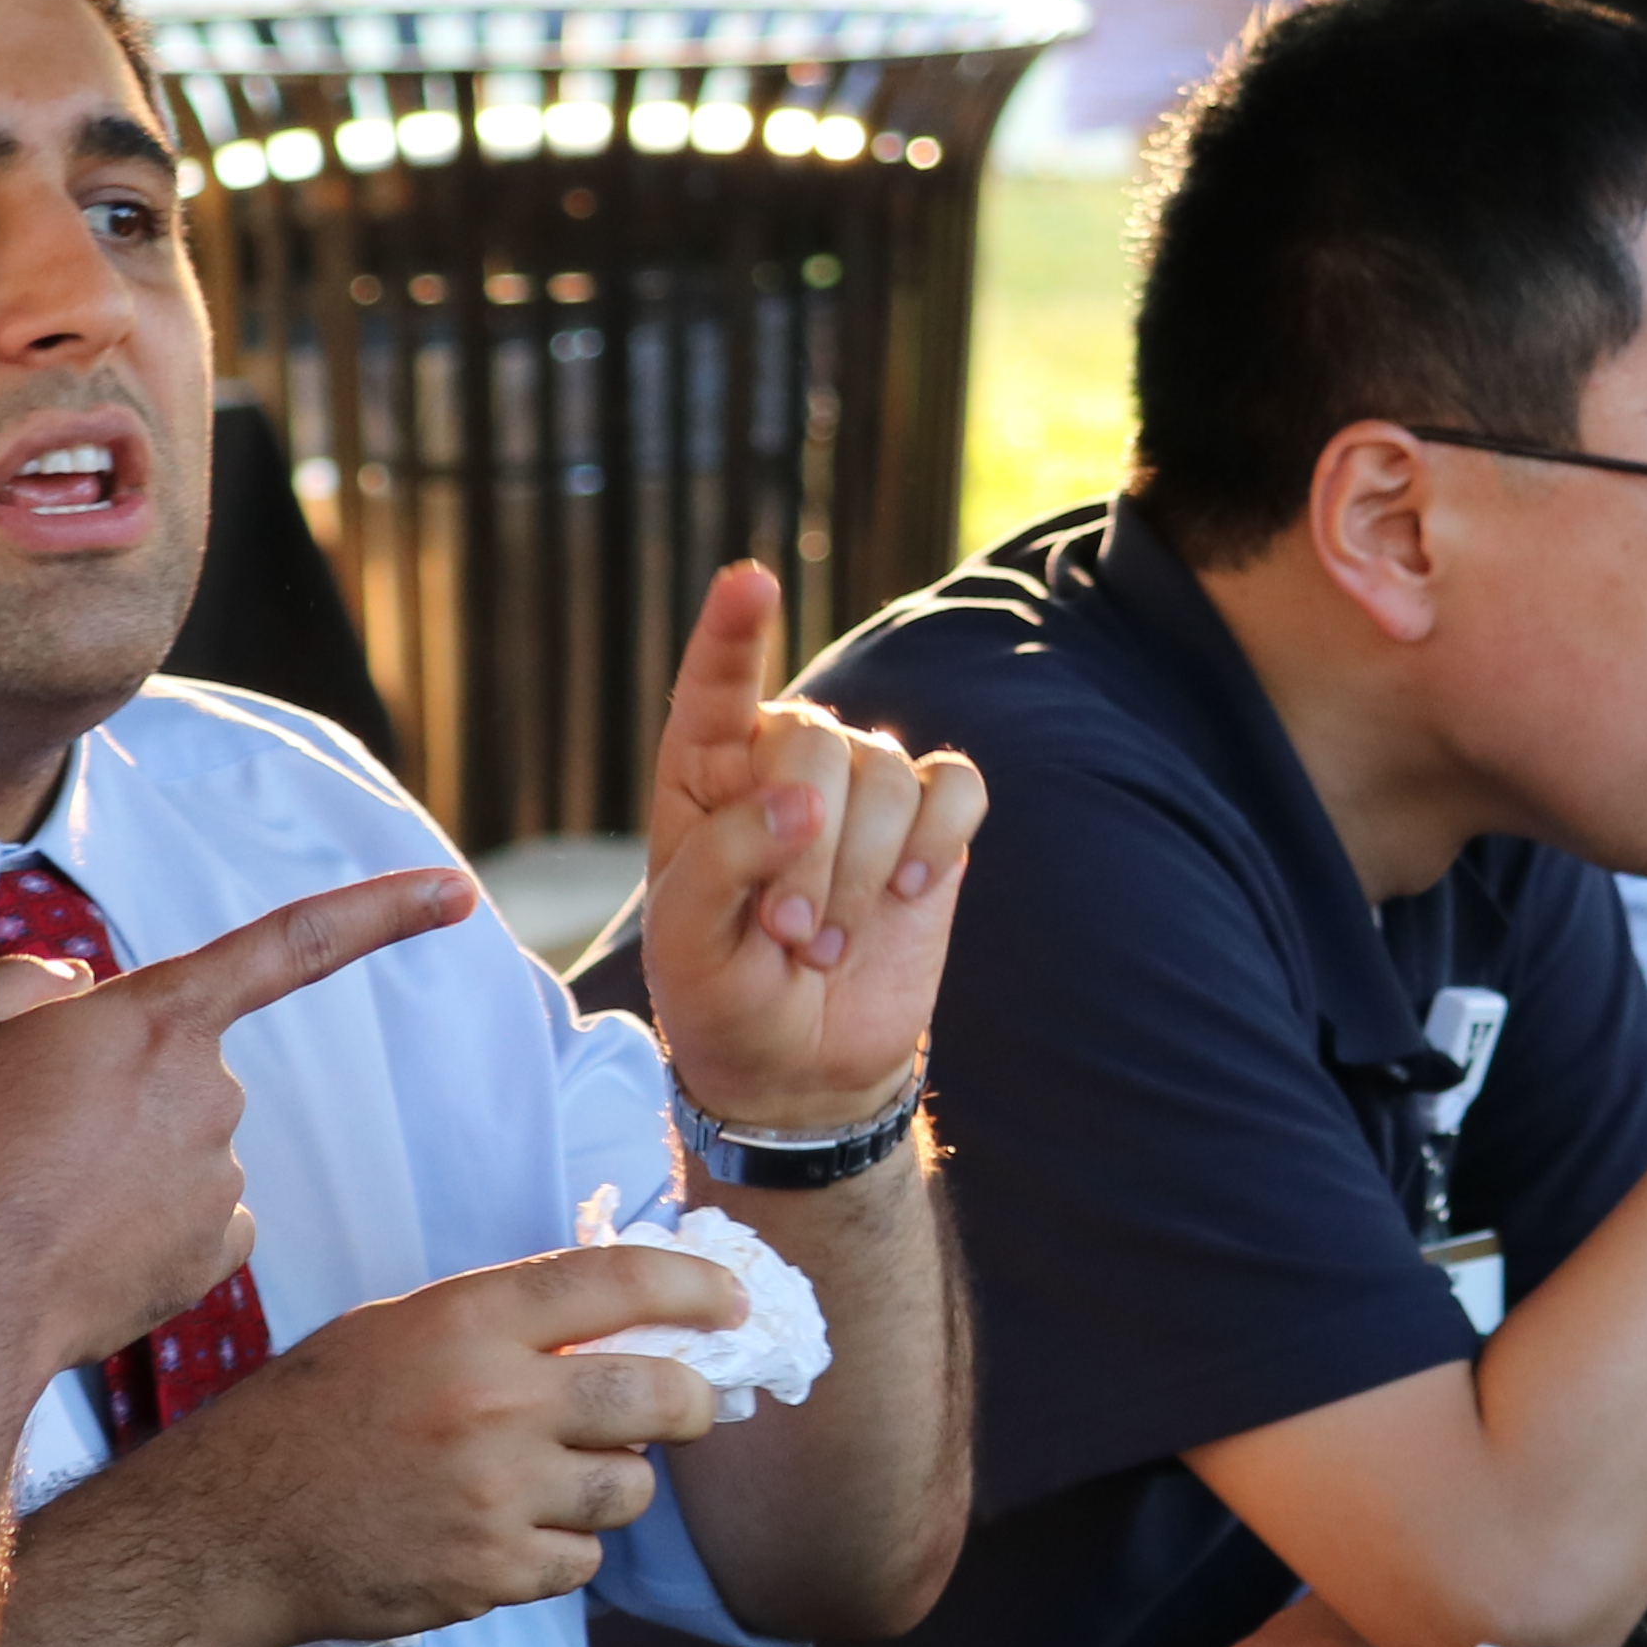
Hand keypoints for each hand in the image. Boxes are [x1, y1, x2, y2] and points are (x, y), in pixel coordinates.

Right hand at [0, 865, 480, 1371]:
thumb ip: (28, 983)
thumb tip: (77, 989)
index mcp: (159, 1017)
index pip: (293, 941)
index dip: (384, 908)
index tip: (461, 891)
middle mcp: (214, 1091)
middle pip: (181, 1065)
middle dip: (118, 1089)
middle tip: (27, 1137)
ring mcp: (223, 1176)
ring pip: (183, 1144)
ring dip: (123, 1161)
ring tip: (38, 1197)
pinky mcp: (219, 1251)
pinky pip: (198, 1215)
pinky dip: (150, 1223)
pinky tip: (87, 1244)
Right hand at [149, 1241, 750, 1646]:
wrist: (237, 1528)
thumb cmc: (316, 1416)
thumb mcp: (400, 1328)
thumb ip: (504, 1322)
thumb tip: (619, 1325)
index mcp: (467, 1319)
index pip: (616, 1282)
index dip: (692, 1287)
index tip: (730, 1303)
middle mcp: (493, 1400)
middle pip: (658, 1396)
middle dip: (692, 1402)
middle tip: (687, 1405)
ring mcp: (496, 1494)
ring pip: (630, 1488)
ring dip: (618, 1483)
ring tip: (566, 1477)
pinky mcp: (490, 1571)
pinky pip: (582, 1559)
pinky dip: (567, 1549)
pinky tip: (518, 1532)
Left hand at [635, 565, 985, 1133]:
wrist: (803, 1064)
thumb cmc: (724, 995)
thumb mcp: (687, 944)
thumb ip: (725, 860)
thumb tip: (805, 801)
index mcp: (705, 771)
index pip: (715, 683)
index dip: (733, 630)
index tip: (752, 582)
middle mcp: (784, 760)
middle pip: (813, 739)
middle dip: (808, 848)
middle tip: (792, 933)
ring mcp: (864, 787)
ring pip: (886, 773)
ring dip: (864, 870)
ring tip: (829, 943)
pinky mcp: (932, 822)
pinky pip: (958, 787)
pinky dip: (938, 841)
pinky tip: (909, 892)